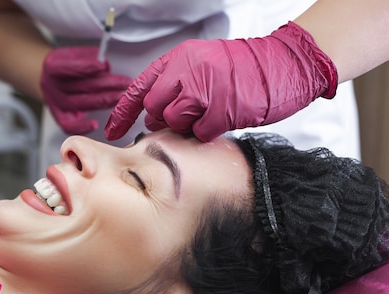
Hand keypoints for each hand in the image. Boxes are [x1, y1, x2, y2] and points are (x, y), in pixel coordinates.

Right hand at [41, 46, 131, 134]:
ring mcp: (54, 103)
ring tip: (120, 97)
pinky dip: (82, 127)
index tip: (102, 65)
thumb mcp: (76, 53)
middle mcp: (50, 85)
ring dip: (103, 101)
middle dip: (105, 84)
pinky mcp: (59, 116)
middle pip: (79, 87)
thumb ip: (90, 57)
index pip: (67, 68)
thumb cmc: (67, 65)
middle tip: (124, 83)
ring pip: (79, 104)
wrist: (52, 79)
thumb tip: (105, 65)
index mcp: (52, 65)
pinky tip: (95, 124)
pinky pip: (68, 125)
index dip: (85, 67)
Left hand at [105, 21, 337, 141]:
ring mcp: (204, 87)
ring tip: (211, 112)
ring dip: (189, 126)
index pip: (140, 88)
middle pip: (154, 108)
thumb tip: (153, 118)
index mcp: (179, 57)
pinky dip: (208, 132)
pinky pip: (200, 133)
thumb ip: (175, 86)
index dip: (123, 112)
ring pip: (175, 122)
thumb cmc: (244, 69)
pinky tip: (224, 118)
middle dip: (164, 120)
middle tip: (186, 117)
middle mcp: (187, 69)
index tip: (111, 131)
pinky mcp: (221, 107)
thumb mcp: (202, 65)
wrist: (285, 62)